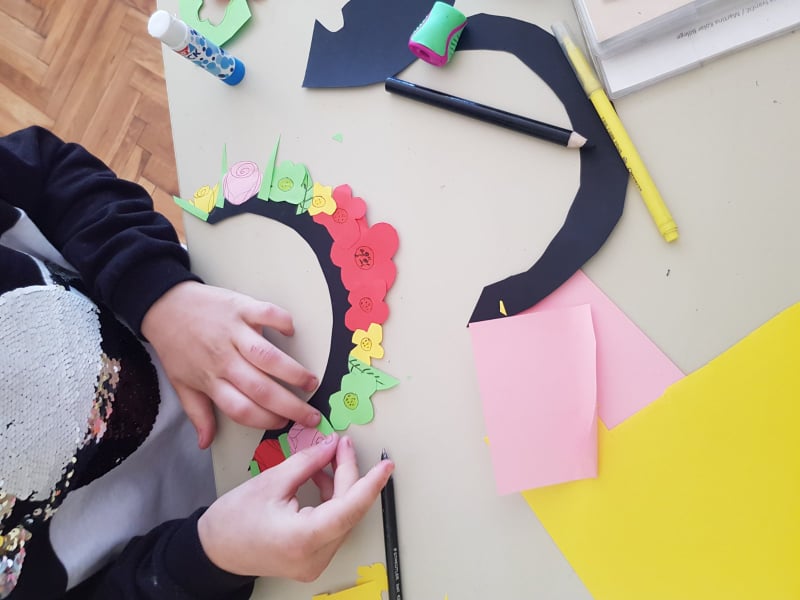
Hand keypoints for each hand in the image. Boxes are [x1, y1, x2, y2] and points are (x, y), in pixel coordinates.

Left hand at [141, 281, 321, 447]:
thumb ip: (198, 413)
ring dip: (293, 372)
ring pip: (268, 357)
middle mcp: (224, 359)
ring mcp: (233, 332)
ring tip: (310, 382)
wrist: (163, 304)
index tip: (283, 424)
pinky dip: (283, 322)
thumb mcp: (181, 383)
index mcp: (210, 380)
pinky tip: (291, 332)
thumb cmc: (174, 344)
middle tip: (310, 415)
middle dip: (291, 406)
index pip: (242, 409)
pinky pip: (267, 314)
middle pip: (262, 389)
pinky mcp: (240, 307)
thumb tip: (205, 442)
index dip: (266, 420)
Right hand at [197, 433, 393, 579]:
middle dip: (348, 474)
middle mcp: (315, 556)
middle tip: (343, 445)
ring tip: (329, 458)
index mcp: (304, 538)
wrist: (213, 551)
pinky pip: (332, 525)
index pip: (350, 508)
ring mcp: (315, 561)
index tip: (386, 466)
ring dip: (340, 486)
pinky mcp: (312, 558)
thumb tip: (331, 447)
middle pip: (347, 510)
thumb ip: (307, 462)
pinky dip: (331, 501)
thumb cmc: (233, 521)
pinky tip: (321, 479)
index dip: (370, 484)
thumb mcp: (271, 481)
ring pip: (342, 517)